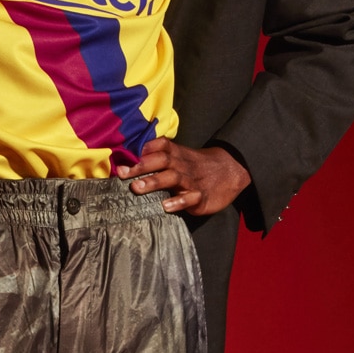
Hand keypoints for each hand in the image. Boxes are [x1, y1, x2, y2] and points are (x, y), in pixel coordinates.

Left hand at [116, 138, 250, 215]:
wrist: (231, 170)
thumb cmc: (196, 165)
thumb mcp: (180, 156)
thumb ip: (158, 155)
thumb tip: (129, 156)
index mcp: (176, 154)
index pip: (160, 146)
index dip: (143, 149)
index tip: (124, 155)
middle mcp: (182, 165)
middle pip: (162, 161)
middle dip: (141, 166)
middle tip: (123, 173)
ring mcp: (192, 180)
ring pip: (173, 178)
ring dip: (154, 182)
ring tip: (137, 188)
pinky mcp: (201, 196)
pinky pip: (190, 197)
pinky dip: (179, 201)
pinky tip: (166, 206)